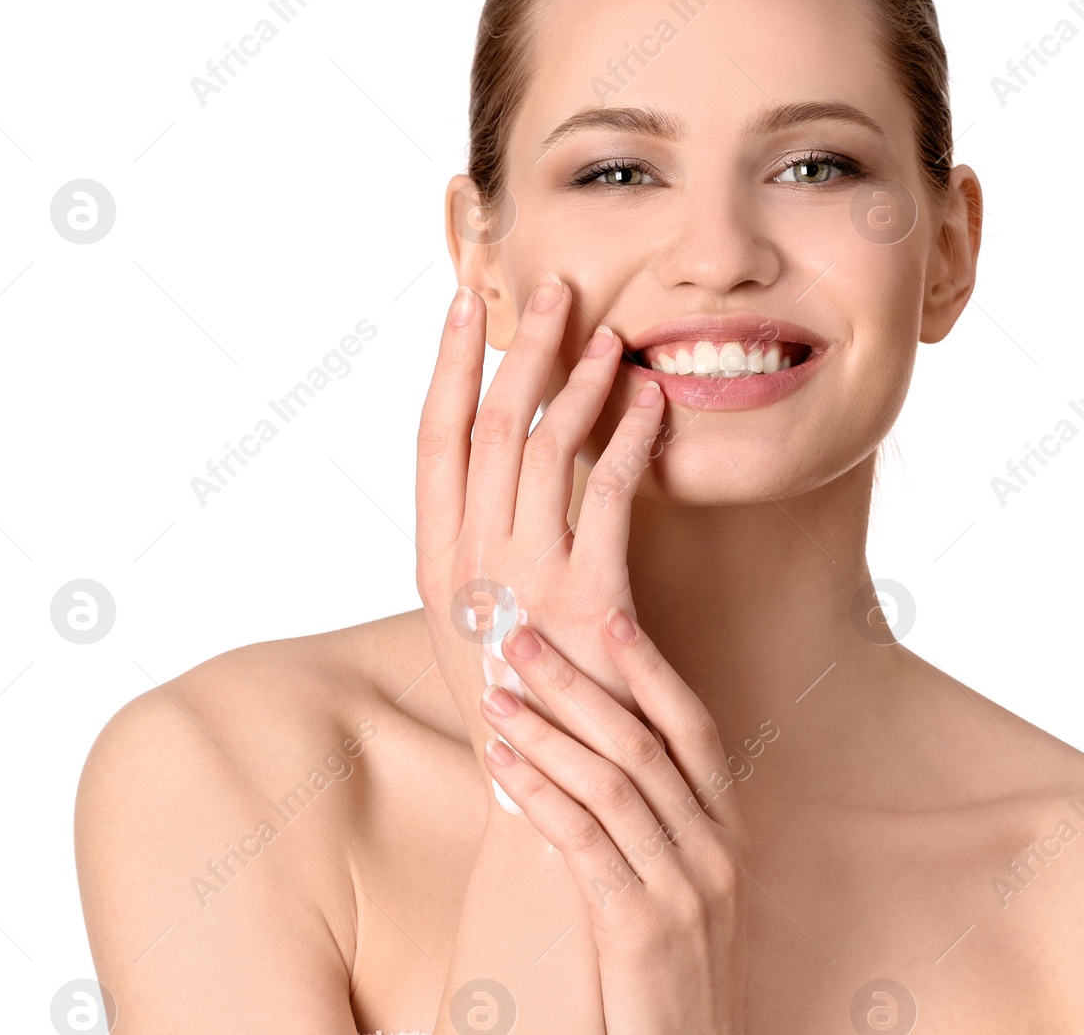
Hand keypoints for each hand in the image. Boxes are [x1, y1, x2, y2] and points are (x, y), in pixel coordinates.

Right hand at [416, 278, 661, 766]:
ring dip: (580, 381)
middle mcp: (466, 564)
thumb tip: (509, 458)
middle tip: (555, 288)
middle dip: (522, 348)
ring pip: (544, 448)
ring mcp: (521, 583)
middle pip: (488, 425)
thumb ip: (486, 539)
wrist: (551, 794)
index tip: (466, 301)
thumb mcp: (482, 615)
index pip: (431, 437)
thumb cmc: (525, 697)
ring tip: (611, 332)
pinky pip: (609, 493)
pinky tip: (652, 403)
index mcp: (433, 561)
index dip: (448, 362)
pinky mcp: (586, 601)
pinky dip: (631, 438)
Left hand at [482, 603, 751, 1034]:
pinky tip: (501, 764)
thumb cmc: (671, 976)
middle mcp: (716, 848)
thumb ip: (655, 827)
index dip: (651, 667)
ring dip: (545, 728)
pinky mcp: (642, 926)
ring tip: (495, 693)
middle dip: (577, 681)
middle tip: (521, 636)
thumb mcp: (681, 892)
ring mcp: (685, 887)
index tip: (609, 615)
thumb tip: (594, 757)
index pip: (695, 727)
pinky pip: (584, 839)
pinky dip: (538, 790)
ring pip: (611, 781)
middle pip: (643, 741)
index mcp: (728, 832)